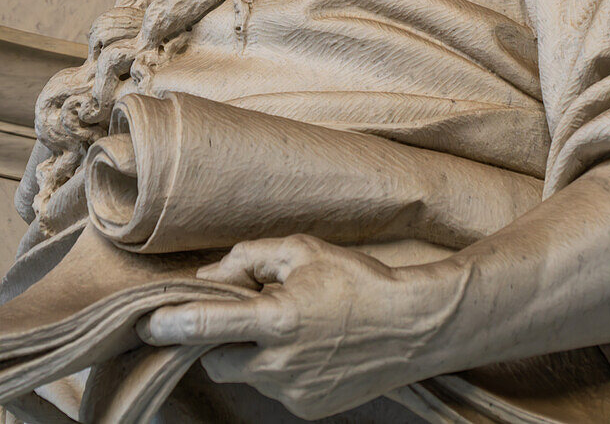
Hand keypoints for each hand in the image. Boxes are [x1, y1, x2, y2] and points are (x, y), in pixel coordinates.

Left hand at [136, 234, 458, 418]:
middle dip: (217, 339)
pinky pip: (276, 388)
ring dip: (253, 353)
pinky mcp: (308, 409)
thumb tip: (212, 274)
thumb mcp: (304, 251)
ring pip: (248, 374)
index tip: (145, 324)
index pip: (206, 326)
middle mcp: (279, 364)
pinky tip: (310, 347)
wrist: (414, 326)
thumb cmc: (359, 279)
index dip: (171, 325)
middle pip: (217, 359)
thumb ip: (252, 258)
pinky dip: (280, 369)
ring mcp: (293, 393)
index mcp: (278, 320)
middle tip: (239, 315)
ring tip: (290, 325)